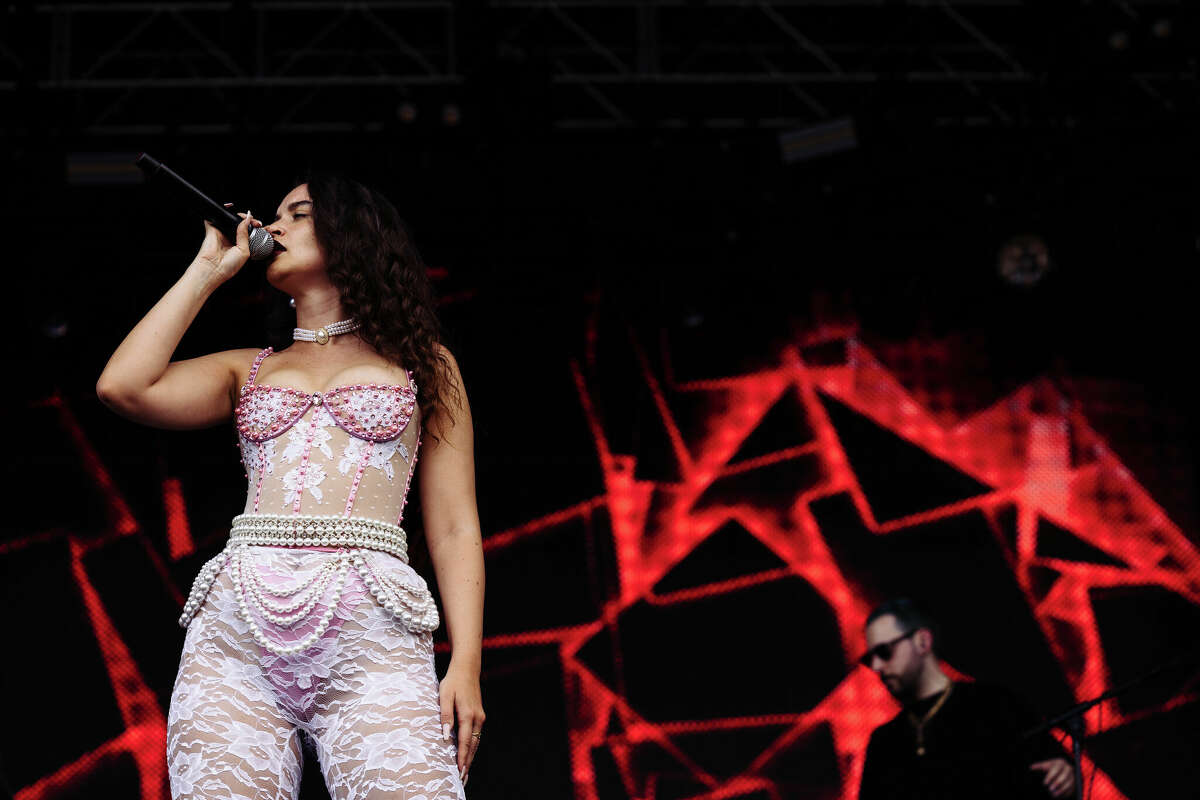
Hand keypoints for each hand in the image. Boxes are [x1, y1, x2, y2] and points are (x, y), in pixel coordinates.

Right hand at [190, 203, 259, 284]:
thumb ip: (245, 234)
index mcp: (240, 245)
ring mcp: (222, 233)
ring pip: (231, 219)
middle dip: (249, 220)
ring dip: (238, 215)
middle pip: (241, 224)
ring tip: (244, 217)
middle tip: (255, 222)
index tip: (259, 225)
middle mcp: (232, 238)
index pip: (249, 232)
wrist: (213, 268)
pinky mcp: (212, 229)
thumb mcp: (244, 250)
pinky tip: (229, 207)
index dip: (255, 227)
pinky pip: (216, 216)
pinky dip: (222, 210)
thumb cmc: (229, 266)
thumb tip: (247, 219)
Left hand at [439, 661, 483, 784]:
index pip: (465, 741)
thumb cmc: (453, 682)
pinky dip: (473, 747)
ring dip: (471, 756)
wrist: (467, 669)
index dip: (462, 758)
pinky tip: (468, 754)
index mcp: (468, 714)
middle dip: (467, 762)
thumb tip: (445, 735)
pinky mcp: (479, 715)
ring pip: (476, 741)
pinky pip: (476, 735)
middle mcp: (477, 718)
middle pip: (473, 745)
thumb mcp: (444, 695)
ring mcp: (480, 716)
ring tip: (465, 771)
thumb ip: (445, 715)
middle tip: (462, 778)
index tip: (459, 771)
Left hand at [1031, 758, 1074, 797]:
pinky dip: (1065, 794)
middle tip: (1049, 789)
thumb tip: (1031, 767)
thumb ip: (1039, 766)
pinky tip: (1059, 797)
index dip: (1050, 777)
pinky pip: (1071, 789)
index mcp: (1061, 763)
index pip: (1055, 770)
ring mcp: (1073, 776)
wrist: (1064, 769)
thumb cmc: (1052, 766)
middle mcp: (1068, 769)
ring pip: (1068, 784)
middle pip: (1063, 777)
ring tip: (1053, 795)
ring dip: (1061, 790)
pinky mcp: (1075, 783)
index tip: (1044, 784)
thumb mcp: (1046, 764)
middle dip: (1056, 784)